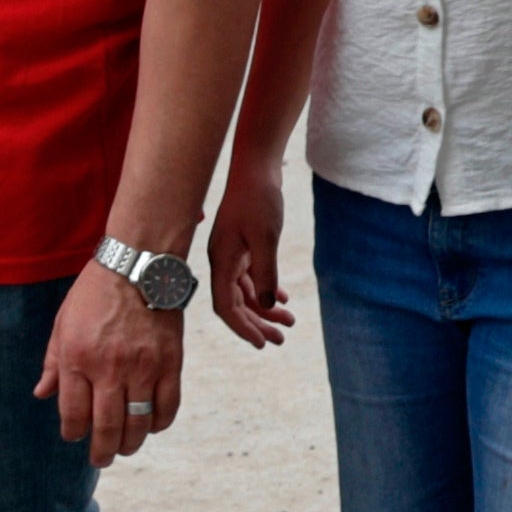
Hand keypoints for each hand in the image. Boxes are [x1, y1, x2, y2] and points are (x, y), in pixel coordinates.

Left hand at [38, 263, 182, 462]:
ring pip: (138, 424)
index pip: (74, 415)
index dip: (73, 433)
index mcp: (78, 359)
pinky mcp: (170, 364)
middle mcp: (110, 369)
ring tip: (125, 447)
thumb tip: (42, 394)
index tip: (74, 436)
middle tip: (101, 459)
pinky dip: (158, 423)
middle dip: (102, 452)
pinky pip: (167, 408)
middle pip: (106, 428)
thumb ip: (53, 362)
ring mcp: (143, 368)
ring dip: (130, 444)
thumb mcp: (63, 323)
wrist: (139, 265)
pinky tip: (150, 425)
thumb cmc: (95, 293)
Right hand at [210, 172, 295, 350]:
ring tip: (289, 322)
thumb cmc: (259, 199)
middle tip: (280, 340)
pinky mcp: (242, 245)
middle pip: (236, 303)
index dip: (243, 328)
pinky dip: (266, 289)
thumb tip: (266, 307)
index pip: (226, 307)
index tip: (263, 343)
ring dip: (265, 308)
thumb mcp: (266, 238)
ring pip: (246, 291)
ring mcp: (231, 254)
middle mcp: (222, 261)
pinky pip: (251, 276)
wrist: (256, 167)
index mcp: (221, 261)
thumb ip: (266, 274)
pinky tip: (281, 299)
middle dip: (257, 323)